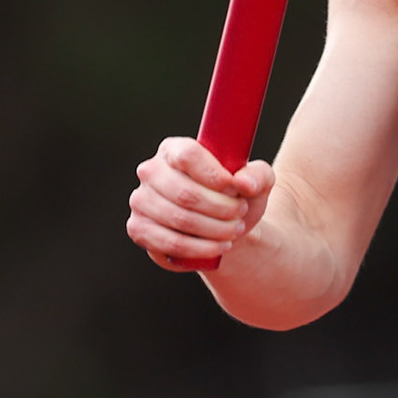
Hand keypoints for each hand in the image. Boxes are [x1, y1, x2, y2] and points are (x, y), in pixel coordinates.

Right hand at [126, 136, 275, 270]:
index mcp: (174, 148)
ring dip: (214, 229)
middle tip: (241, 213)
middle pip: (185, 192)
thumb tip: (244, 182)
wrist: (224, 225)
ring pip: (179, 219)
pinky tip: (219, 246)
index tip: (235, 188)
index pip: (187, 155)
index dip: (214, 174)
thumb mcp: (257, 181)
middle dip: (221, 208)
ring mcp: (141, 200)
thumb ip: (258, 175)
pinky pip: (169, 243)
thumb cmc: (237, 196)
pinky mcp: (139, 228)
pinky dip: (199, 248)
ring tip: (235, 230)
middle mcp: (151, 171)